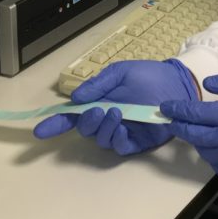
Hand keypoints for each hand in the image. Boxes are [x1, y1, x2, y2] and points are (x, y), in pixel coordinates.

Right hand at [33, 59, 197, 154]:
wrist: (178, 84)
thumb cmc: (149, 76)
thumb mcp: (121, 72)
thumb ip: (98, 84)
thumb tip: (76, 97)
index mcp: (100, 101)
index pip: (73, 115)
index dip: (56, 123)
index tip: (39, 130)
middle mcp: (106, 118)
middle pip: (85, 128)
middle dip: (86, 121)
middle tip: (97, 110)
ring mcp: (120, 131)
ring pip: (100, 138)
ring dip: (103, 127)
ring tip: (116, 113)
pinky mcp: (135, 142)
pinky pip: (118, 146)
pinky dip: (116, 138)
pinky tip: (122, 127)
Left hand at [162, 71, 217, 181]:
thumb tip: (207, 85)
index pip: (195, 115)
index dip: (177, 110)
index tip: (165, 106)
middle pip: (194, 137)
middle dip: (180, 127)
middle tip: (172, 120)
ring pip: (205, 153)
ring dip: (197, 142)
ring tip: (197, 130)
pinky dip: (212, 155)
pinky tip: (216, 146)